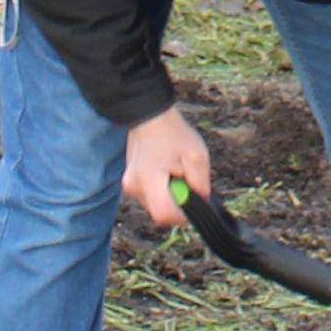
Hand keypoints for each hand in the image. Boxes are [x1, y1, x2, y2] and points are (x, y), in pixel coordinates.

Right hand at [125, 107, 209, 227]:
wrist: (150, 114)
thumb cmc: (173, 133)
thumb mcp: (196, 156)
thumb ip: (201, 184)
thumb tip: (201, 202)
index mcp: (149, 181)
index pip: (163, 215)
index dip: (181, 215)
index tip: (192, 203)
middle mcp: (134, 187)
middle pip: (158, 213)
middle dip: (176, 204)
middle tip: (184, 181)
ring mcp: (129, 185)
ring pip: (154, 205)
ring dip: (168, 197)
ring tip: (174, 172)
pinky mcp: (129, 182)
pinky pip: (149, 196)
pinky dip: (160, 191)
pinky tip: (166, 172)